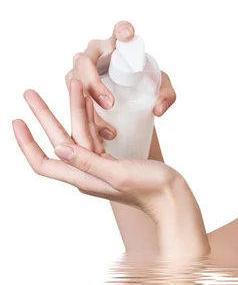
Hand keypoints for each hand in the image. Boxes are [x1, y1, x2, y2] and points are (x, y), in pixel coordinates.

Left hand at [12, 78, 181, 224]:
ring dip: (71, 109)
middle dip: (43, 116)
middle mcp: (87, 171)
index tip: (17, 120)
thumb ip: (88, 162)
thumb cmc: (150, 189)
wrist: (173, 198)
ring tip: (66, 86)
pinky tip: (88, 103)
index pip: (43, 162)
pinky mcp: (114, 160)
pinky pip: (95, 135)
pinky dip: (90, 116)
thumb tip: (58, 148)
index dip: (26, 143)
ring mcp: (100, 165)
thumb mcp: (118, 174)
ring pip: (78, 133)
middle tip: (29, 93)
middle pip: (57, 141)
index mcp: (83, 178)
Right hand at [65, 20, 175, 146]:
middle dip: (94, 84)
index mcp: (117, 45)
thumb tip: (158, 109)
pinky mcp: (75, 87)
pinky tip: (103, 131)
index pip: (119, 31)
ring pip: (74, 81)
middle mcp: (95, 53)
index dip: (121, 30)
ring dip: (87, 102)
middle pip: (85, 62)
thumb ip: (166, 96)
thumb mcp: (161, 88)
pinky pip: (73, 98)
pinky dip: (86, 116)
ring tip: (108, 123)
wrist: (131, 96)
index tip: (127, 34)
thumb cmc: (145, 83)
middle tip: (110, 104)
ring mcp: (81, 69)